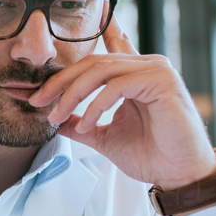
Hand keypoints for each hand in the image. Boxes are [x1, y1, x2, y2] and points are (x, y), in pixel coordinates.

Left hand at [28, 15, 215, 189]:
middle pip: (93, 62)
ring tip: (56, 116)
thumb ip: (80, 123)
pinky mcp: (162, 81)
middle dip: (60, 81)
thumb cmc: (151, 155)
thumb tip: (53, 118)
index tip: (56, 39)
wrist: (179, 175)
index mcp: (134, 74)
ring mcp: (156, 70)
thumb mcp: (104, 136)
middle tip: (37, 100)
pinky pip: (117, 86)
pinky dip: (96, 105)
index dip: (81, 43)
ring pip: (101, 70)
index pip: (108, 47)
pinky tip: (87, 124)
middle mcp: (147, 65)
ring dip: (72, 95)